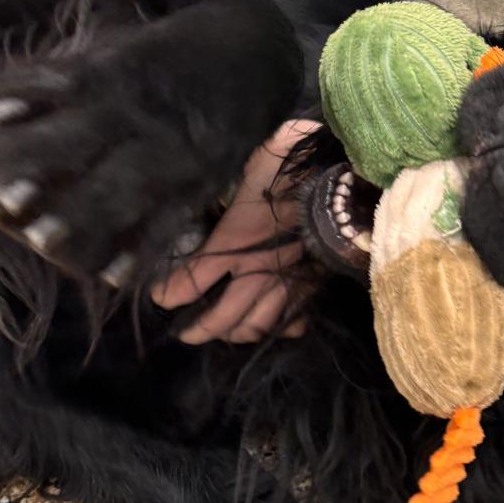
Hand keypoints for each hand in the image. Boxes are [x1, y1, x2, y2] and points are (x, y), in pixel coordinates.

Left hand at [152, 120, 321, 344]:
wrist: (343, 186)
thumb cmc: (292, 170)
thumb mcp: (253, 168)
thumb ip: (228, 187)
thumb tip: (213, 174)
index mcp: (237, 240)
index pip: (196, 278)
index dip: (173, 293)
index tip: (160, 299)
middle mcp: (258, 270)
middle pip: (223, 317)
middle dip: (200, 329)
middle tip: (187, 334)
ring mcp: (286, 285)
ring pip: (256, 327)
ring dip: (237, 333)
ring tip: (226, 332)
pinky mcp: (311, 290)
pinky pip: (291, 324)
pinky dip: (278, 327)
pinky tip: (269, 321)